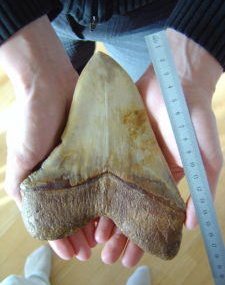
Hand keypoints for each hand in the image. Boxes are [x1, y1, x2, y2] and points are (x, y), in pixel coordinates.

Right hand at [0, 15, 96, 260]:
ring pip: (91, 199)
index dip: (62, 236)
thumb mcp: (20, 154)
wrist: (52, 84)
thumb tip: (26, 211)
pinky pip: (105, 179)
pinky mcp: (98, 151)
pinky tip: (115, 211)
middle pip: (75, 211)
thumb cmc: (34, 118)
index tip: (73, 253)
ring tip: (104, 237)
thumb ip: (19, 184)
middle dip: (81, 233)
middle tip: (90, 250)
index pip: (54, 216)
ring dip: (96, 219)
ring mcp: (83, 162)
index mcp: (45, 178)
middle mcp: (65, 173)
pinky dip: (108, 197)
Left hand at [93, 29, 223, 266]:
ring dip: (103, 218)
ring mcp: (126, 160)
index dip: (142, 239)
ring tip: (94, 240)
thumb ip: (201, 190)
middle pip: (129, 211)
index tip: (130, 257)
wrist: (175, 83)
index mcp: (165, 182)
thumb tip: (189, 225)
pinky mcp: (112, 144)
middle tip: (107, 257)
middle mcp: (144, 174)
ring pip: (111, 195)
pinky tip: (85, 206)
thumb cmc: (194, 121)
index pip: (152, 217)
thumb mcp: (205, 158)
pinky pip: (99, 170)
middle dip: (120, 235)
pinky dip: (94, 189)